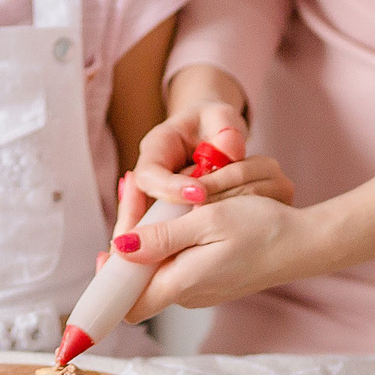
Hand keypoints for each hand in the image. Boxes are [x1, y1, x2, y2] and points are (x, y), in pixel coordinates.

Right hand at [113, 107, 292, 235]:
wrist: (209, 133)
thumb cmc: (214, 122)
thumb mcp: (221, 117)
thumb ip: (226, 129)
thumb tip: (231, 147)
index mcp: (155, 147)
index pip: (151, 174)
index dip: (170, 188)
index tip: (200, 195)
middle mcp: (149, 177)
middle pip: (142, 209)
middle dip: (161, 225)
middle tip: (191, 234)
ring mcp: (157, 199)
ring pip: (151, 227)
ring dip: (168, 241)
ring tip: (194, 251)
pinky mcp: (170, 215)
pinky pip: (168, 234)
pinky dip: (180, 247)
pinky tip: (201, 256)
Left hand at [113, 193, 322, 320]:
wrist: (304, 242)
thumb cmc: (261, 229)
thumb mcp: (207, 222)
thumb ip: (162, 237)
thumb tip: (119, 248)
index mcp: (181, 283)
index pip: (128, 305)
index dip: (109, 282)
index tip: (105, 247)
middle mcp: (187, 293)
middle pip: (138, 277)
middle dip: (130, 235)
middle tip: (134, 187)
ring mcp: (199, 287)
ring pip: (157, 265)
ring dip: (151, 231)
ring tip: (156, 192)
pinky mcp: (210, 277)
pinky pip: (177, 260)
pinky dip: (171, 235)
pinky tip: (180, 208)